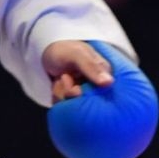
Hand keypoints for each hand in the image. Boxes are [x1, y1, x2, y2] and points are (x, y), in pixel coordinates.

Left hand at [44, 39, 158, 157]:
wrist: (49, 50)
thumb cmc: (66, 49)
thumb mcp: (78, 54)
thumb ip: (91, 67)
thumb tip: (109, 83)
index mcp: (105, 76)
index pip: (104, 96)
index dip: (86, 95)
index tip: (76, 90)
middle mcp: (96, 87)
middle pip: (85, 103)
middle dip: (70, 93)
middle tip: (64, 77)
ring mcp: (83, 94)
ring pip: (72, 107)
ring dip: (60, 93)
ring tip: (60, 77)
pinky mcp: (71, 101)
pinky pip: (64, 108)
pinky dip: (56, 96)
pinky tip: (56, 82)